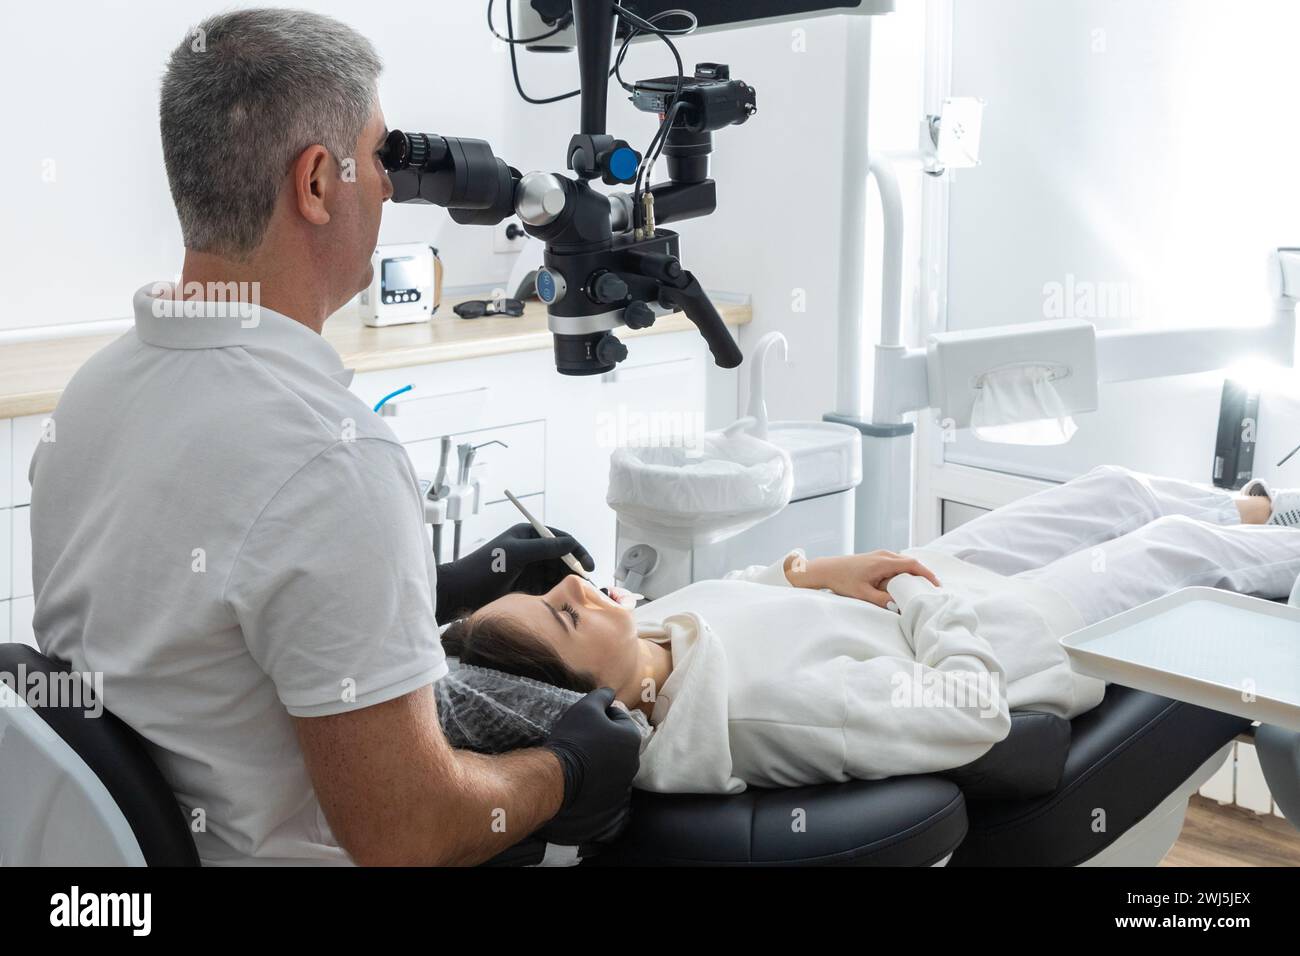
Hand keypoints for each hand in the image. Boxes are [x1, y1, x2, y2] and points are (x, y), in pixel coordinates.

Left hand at [435, 523, 594, 621]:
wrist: (460, 593)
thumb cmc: (484, 568)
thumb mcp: (516, 554)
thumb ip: (544, 548)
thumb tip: (571, 544)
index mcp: (529, 535)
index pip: (561, 539)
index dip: (577, 552)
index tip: (589, 567)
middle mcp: (531, 550)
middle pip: (562, 559)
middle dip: (575, 571)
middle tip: (588, 588)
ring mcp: (529, 569)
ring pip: (556, 575)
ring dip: (567, 584)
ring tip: (578, 597)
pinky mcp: (525, 588)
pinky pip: (547, 589)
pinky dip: (557, 594)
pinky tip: (563, 603)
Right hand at [539, 688, 642, 845]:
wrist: (559, 776)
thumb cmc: (575, 737)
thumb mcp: (586, 707)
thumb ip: (602, 696)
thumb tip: (610, 692)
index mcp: (632, 738)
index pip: (619, 717)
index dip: (601, 714)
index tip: (585, 720)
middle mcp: (634, 761)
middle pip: (618, 740)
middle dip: (604, 736)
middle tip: (581, 736)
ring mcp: (623, 782)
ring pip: (612, 761)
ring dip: (601, 756)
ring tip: (580, 754)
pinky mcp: (610, 798)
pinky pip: (605, 780)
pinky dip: (596, 775)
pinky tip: (580, 772)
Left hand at [787, 551, 939, 607]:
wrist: (827, 569)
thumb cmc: (842, 580)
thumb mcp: (862, 594)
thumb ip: (881, 600)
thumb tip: (899, 605)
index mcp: (883, 561)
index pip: (912, 564)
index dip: (927, 574)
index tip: (936, 585)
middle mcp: (884, 555)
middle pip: (911, 562)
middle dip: (923, 574)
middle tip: (932, 589)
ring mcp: (880, 554)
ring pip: (904, 562)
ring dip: (914, 573)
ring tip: (921, 587)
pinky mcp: (877, 558)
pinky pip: (896, 563)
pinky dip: (904, 571)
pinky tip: (905, 582)